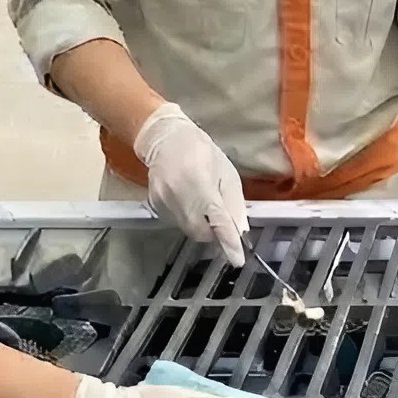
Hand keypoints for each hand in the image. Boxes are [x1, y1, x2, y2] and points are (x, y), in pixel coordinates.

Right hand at [134, 104, 246, 261]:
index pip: (217, 220)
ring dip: (202, 226)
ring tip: (205, 207)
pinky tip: (190, 202)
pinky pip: (178, 222)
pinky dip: (189, 218)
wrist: (165, 138)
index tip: (237, 259)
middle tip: (222, 224)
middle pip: (201, 232)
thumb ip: (234, 204)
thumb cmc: (202, 152)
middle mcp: (179, 195)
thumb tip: (240, 232)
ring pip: (189, 229)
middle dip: (215, 234)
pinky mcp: (156, 205)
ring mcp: (164, 201)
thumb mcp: (227, 174)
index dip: (228, 241)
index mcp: (201, 184)